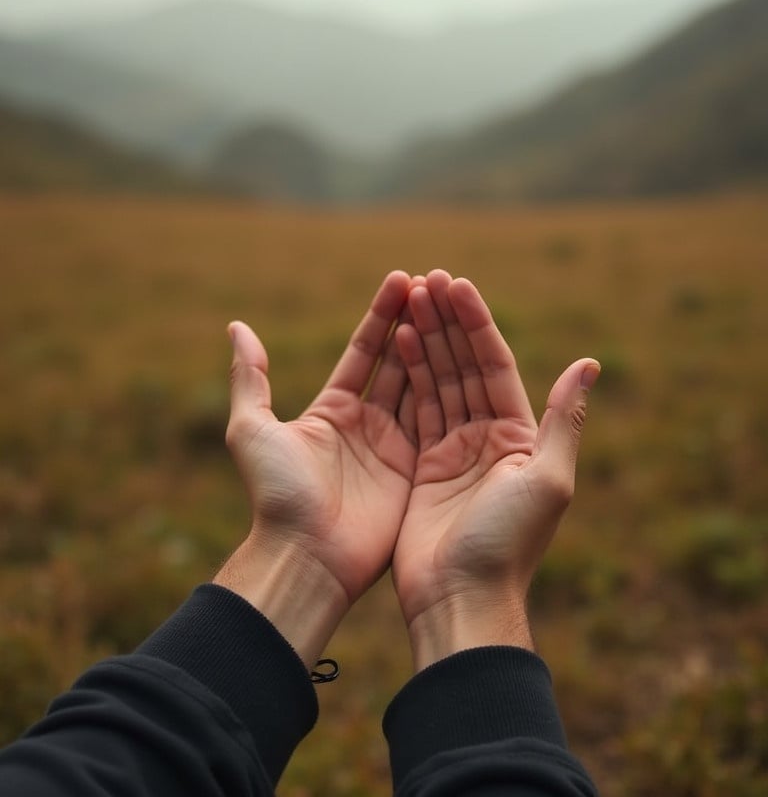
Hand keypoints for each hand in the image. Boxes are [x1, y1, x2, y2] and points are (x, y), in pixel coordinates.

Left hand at [215, 271, 417, 666]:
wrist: (305, 557)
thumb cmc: (277, 494)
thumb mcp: (252, 430)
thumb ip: (250, 377)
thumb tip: (237, 327)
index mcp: (331, 413)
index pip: (362, 353)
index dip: (380, 316)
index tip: (400, 279)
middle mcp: (366, 426)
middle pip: (395, 363)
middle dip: (413, 323)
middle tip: (433, 283)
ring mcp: (395, 448)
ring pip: (419, 385)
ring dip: (433, 347)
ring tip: (450, 306)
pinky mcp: (417, 471)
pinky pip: (436, 420)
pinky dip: (447, 388)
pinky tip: (461, 353)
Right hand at [392, 270, 599, 669]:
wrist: (461, 598)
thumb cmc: (508, 543)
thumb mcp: (547, 480)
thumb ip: (563, 420)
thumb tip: (590, 362)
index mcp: (517, 436)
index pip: (495, 365)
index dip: (476, 323)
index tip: (455, 284)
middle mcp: (486, 438)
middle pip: (464, 366)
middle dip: (447, 322)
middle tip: (426, 279)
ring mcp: (452, 451)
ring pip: (437, 381)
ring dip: (425, 340)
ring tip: (408, 298)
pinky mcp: (420, 466)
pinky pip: (414, 409)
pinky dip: (406, 374)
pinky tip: (397, 341)